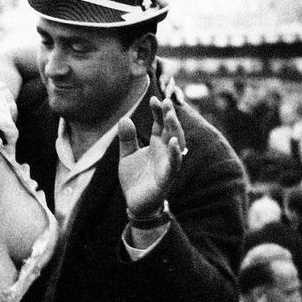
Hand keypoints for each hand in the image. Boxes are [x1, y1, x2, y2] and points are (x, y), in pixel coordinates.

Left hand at [117, 97, 186, 219]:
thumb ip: (127, 139)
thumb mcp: (126, 155)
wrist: (135, 203)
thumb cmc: (135, 178)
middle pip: (171, 130)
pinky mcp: (167, 178)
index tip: (154, 98)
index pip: (160, 123)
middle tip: (165, 101)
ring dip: (175, 129)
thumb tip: (124, 118)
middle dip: (169, 116)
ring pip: (177, 144)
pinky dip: (176, 153)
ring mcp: (168, 164)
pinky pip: (174, 164)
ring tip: (170, 116)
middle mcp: (165, 152)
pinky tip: (174, 142)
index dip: (158, 111)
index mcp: (156, 144)